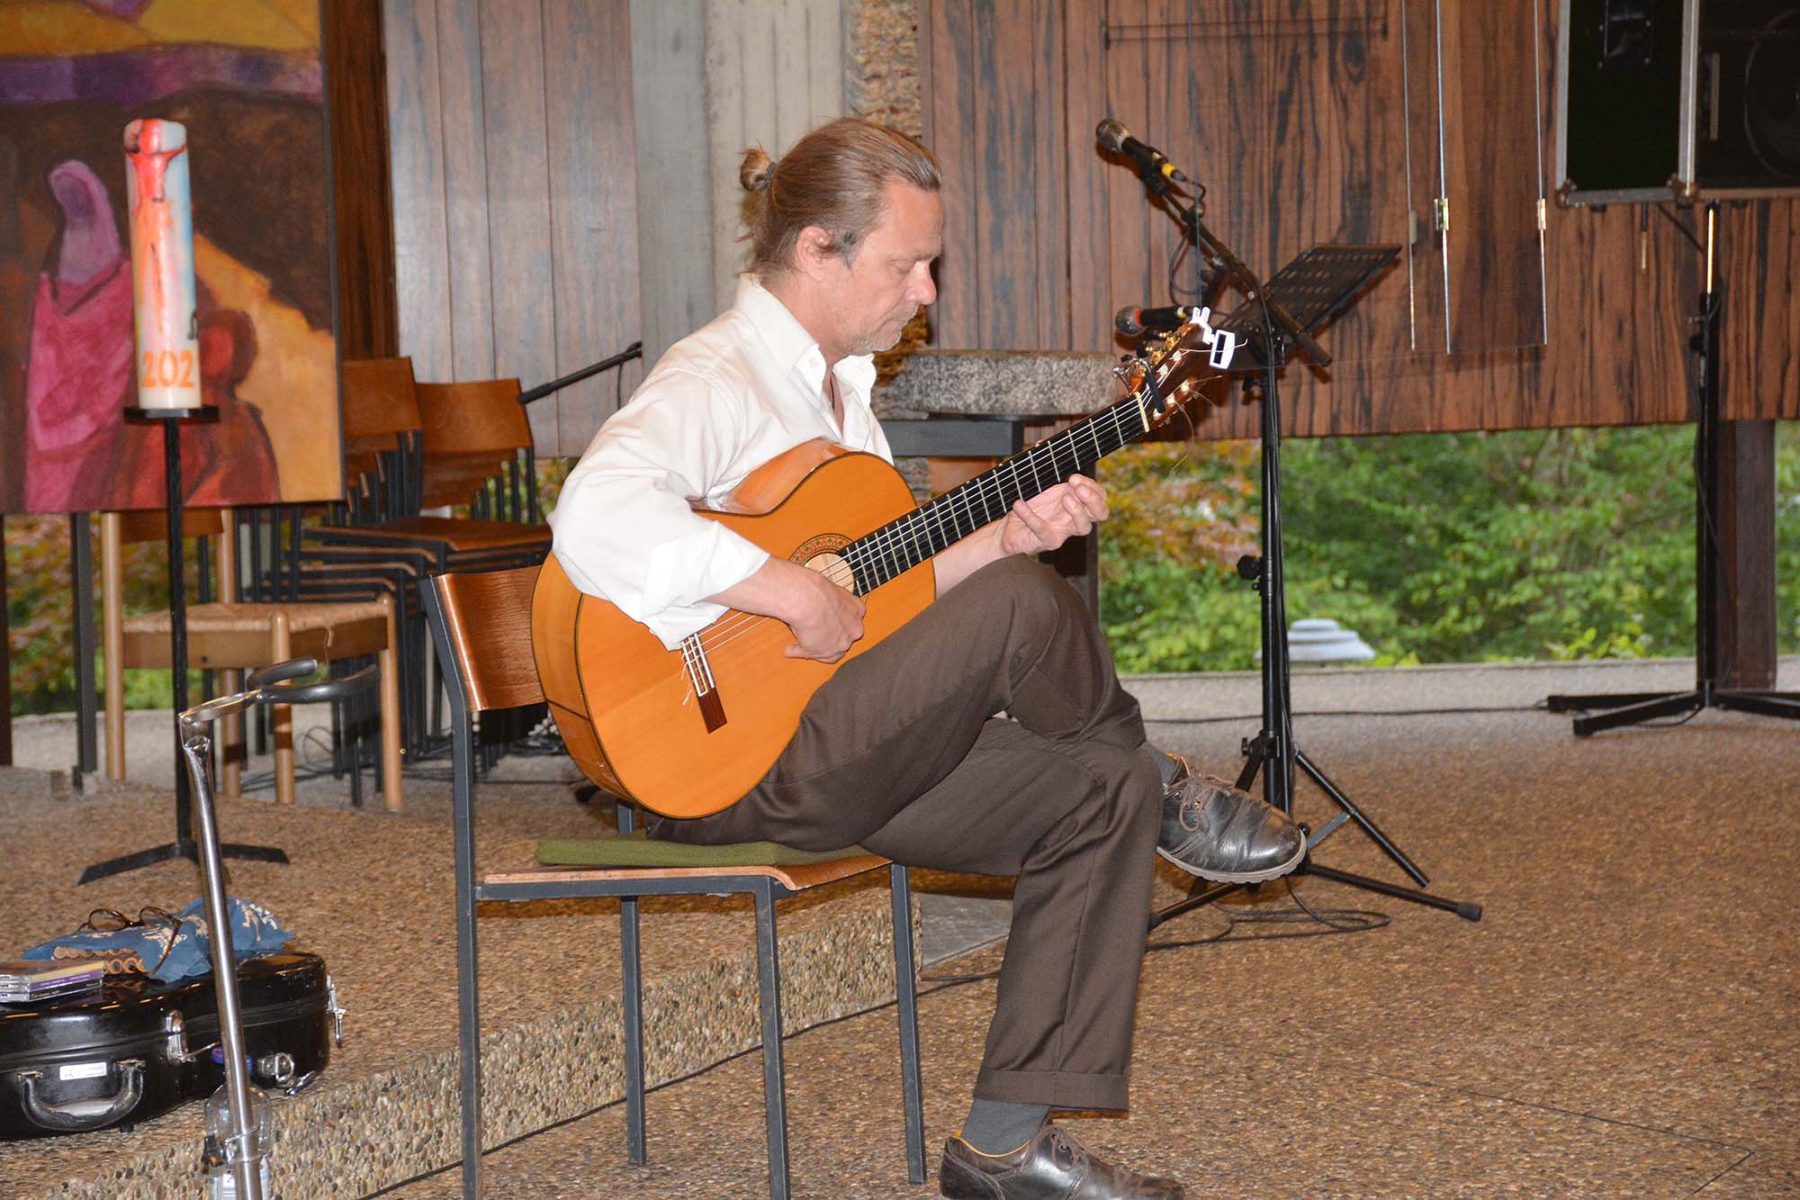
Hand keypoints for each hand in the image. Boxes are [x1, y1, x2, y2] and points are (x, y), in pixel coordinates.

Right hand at [708, 555, 866, 661]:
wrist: (806, 600)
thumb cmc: (811, 587)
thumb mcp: (822, 585)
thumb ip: (820, 593)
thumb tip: (806, 589)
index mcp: (856, 608)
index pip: (851, 620)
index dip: (837, 622)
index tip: (825, 623)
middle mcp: (854, 627)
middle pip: (843, 638)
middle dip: (829, 639)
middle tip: (813, 638)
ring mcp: (842, 642)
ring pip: (829, 649)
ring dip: (813, 648)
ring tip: (796, 646)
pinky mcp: (826, 652)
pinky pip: (813, 656)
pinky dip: (800, 653)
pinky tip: (788, 650)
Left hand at [999, 474, 1109, 555]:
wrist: (1007, 527)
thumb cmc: (1027, 504)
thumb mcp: (1037, 483)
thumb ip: (1042, 465)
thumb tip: (1040, 443)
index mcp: (1076, 501)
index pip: (1099, 497)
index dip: (1093, 488)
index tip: (1074, 478)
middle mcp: (1073, 517)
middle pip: (1101, 513)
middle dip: (1094, 500)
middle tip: (1078, 489)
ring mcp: (1062, 531)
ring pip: (1084, 527)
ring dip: (1078, 511)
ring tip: (1064, 498)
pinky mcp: (1046, 541)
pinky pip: (1042, 530)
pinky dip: (1030, 516)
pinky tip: (1020, 504)